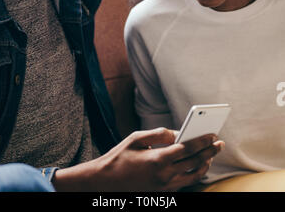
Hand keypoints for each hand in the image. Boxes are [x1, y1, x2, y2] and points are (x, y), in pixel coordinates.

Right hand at [53, 127, 223, 191]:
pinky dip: (194, 174)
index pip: (187, 148)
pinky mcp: (163, 193)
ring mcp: (165, 187)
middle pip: (194, 162)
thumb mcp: (136, 138)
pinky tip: (198, 166)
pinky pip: (185, 183)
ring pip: (193, 176)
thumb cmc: (119, 157)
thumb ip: (158, 133)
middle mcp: (165, 175)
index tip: (213, 134)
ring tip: (210, 155)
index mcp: (158, 159)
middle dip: (209, 151)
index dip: (202, 141)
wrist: (105, 183)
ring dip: (205, 164)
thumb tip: (176, 132)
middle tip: (220, 143)